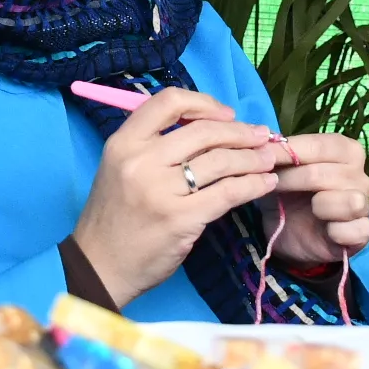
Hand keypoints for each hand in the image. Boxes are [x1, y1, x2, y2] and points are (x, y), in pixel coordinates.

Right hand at [69, 88, 281, 306]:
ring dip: (253, 158)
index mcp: (123, 142)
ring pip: (220, 161)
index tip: (226, 114)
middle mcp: (140, 160)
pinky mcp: (180, 218)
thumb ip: (155, 147)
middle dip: (240, 132)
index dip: (203, 103)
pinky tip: (266, 184)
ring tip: (269, 159)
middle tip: (261, 136)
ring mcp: (160, 190)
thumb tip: (210, 128)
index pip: (168, 102)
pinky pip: (227, 193)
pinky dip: (253, 185)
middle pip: (203, 131)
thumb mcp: (121, 169)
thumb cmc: (116, 217)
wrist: (99, 266)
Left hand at [268, 132, 368, 267]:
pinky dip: (336, 230)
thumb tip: (263, 138)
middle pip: (324, 173)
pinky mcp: (364, 232)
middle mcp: (360, 175)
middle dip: (291, 178)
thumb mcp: (278, 171)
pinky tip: (324, 230)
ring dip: (319, 204)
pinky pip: (356, 229)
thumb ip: (276, 153)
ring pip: (349, 200)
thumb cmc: (289, 195)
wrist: (290, 234)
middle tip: (269, 184)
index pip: (319, 145)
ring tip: (305, 208)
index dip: (287, 150)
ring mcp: (365, 204)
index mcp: (346, 151)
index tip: (260, 155)